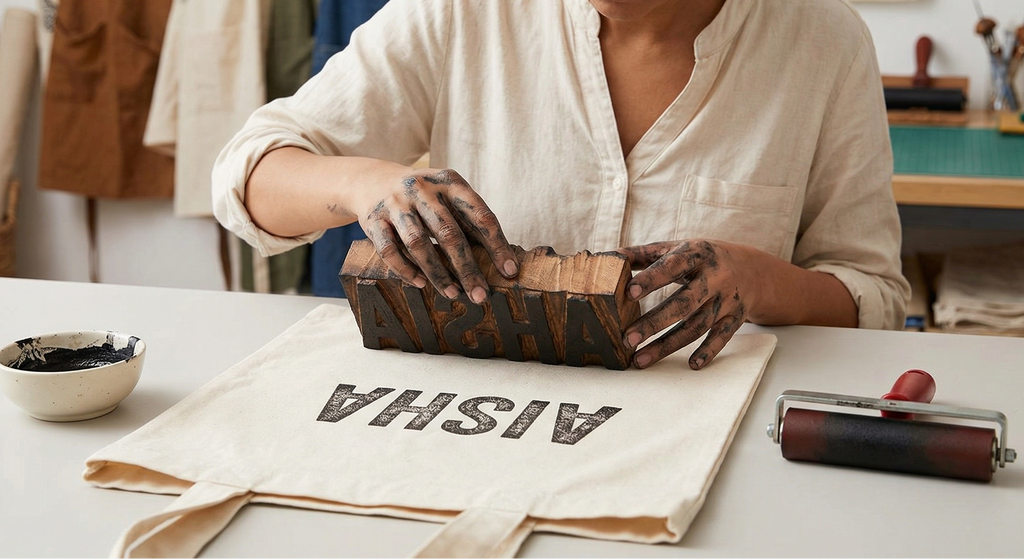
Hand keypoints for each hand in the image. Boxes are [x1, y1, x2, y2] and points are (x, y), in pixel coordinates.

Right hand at [355, 167, 518, 303]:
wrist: (372, 180)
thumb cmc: (425, 197)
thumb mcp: (448, 197)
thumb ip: (470, 221)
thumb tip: (501, 262)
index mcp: (450, 181)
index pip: (480, 215)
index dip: (496, 245)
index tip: (509, 271)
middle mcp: (422, 189)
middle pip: (449, 233)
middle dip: (467, 268)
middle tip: (480, 295)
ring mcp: (396, 203)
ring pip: (418, 243)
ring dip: (438, 273)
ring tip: (453, 294)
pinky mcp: (373, 219)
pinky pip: (389, 250)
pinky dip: (406, 270)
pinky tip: (421, 284)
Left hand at [617, 240, 759, 369]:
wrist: (752, 269)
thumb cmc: (703, 258)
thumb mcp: (678, 248)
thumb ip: (643, 254)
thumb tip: (608, 258)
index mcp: (697, 254)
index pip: (673, 266)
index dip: (652, 279)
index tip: (629, 292)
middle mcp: (715, 277)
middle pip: (684, 303)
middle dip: (655, 322)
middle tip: (628, 338)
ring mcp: (727, 300)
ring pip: (697, 325)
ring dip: (668, 345)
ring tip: (640, 359)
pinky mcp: (735, 318)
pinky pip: (722, 338)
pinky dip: (708, 352)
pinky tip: (691, 364)